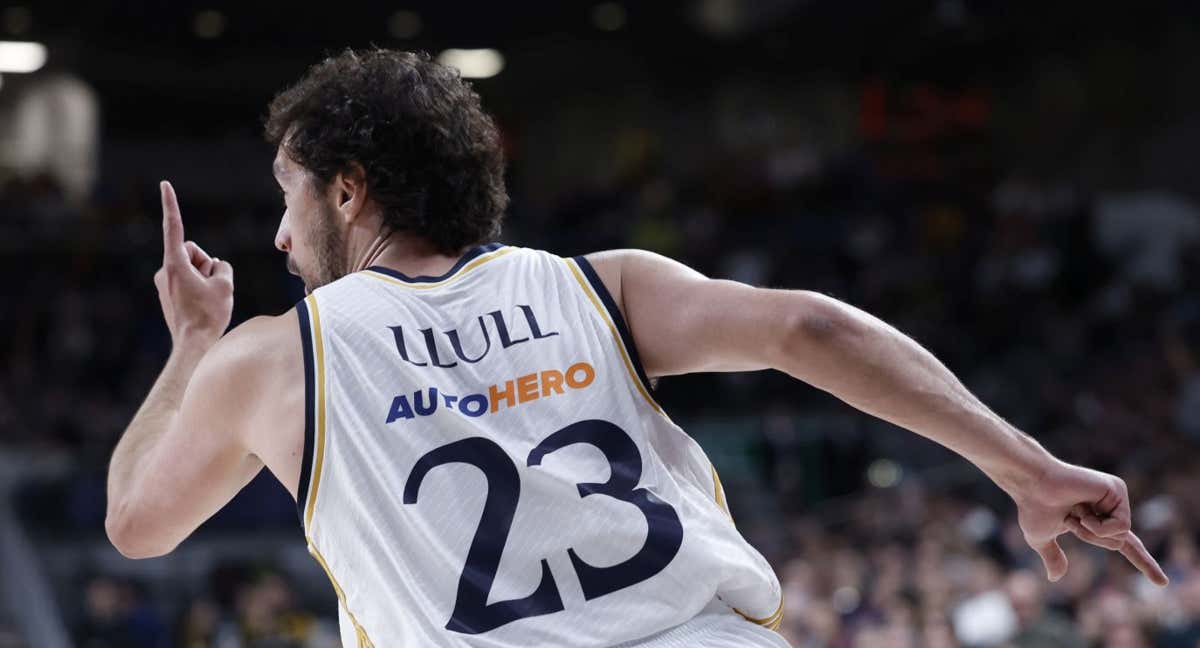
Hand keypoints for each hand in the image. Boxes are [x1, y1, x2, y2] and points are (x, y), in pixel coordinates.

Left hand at [153, 181, 233, 348]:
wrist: (193, 346)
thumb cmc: (208, 315)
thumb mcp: (225, 285)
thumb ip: (223, 267)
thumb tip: (215, 267)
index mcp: (175, 264)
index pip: (174, 227)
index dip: (171, 204)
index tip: (164, 184)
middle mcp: (165, 271)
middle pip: (193, 252)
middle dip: (207, 263)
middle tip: (213, 286)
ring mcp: (164, 283)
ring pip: (192, 268)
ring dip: (205, 277)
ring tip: (208, 299)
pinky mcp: (168, 294)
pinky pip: (188, 281)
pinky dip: (199, 287)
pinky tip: (202, 306)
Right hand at [1011, 459, 1167, 585]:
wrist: (1031, 484)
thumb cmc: (1032, 506)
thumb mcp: (1041, 538)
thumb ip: (1052, 556)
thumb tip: (1055, 578)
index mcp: (1099, 520)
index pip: (1127, 546)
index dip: (1144, 563)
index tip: (1162, 583)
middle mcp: (1112, 507)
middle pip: (1119, 543)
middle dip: (1091, 539)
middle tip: (1070, 519)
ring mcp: (1116, 497)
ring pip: (1120, 536)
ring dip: (1091, 532)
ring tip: (1074, 511)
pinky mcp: (1117, 490)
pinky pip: (1121, 527)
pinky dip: (1098, 526)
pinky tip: (1082, 508)